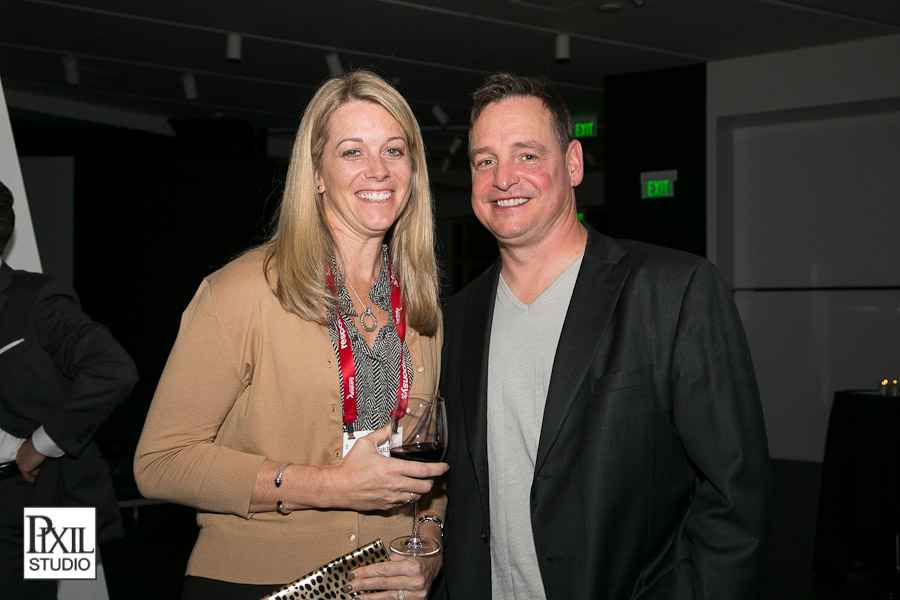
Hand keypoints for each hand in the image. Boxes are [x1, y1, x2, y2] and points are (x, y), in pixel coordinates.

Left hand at [16, 438, 47, 482]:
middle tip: (39, 469)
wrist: (41, 444)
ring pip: (27, 469)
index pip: (25, 457)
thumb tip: (41, 454)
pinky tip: (34, 480)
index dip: (31, 461)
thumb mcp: (38, 445)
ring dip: (34, 471)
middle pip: (26, 464)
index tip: (36, 464)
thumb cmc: (42, 443)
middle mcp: (20, 455)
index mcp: (23, 448)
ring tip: (41, 471)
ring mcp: (20, 462)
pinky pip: (26, 476)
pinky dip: (30, 479)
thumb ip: (36, 450)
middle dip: (32, 467)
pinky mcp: (23, 468)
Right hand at [320, 423, 447, 511]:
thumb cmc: (350, 467)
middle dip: (431, 481)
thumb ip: (381, 433)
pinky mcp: (385, 506)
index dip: (438, 469)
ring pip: (415, 497)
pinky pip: (402, 503)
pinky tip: (402, 490)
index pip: (423, 471)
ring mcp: (391, 498)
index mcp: (392, 469)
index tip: (444, 467)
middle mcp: (394, 485)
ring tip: (416, 483)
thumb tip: (391, 426)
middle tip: (430, 476)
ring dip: (419, 490)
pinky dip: (406, 497)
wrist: (338, 487)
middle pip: (424, 487)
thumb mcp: (365, 444)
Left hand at [345, 551, 441, 599]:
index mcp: (412, 566)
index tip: (353, 574)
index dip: (366, 572)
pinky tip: (371, 599)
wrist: (434, 563)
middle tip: (349, 586)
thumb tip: (367, 568)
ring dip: (369, 596)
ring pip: (388, 596)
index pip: (384, 570)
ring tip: (356, 595)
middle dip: (364, 585)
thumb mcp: (403, 554)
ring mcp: (416, 593)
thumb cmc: (416, 556)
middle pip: (383, 584)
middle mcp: (415, 581)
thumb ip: (388, 561)